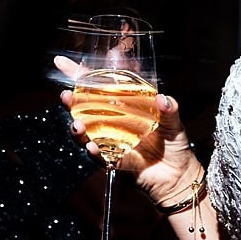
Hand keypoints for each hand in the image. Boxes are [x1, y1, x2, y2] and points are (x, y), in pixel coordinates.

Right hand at [56, 55, 203, 203]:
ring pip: (85, 133)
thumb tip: (163, 99)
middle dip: (70, 101)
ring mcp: (110, 142)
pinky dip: (94, 152)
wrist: (178, 176)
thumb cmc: (174, 145)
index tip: (62, 63)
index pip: (97, 88)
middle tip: (65, 95)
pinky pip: (100, 157)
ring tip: (76, 125)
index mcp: (122, 106)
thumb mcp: (173, 122)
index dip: (79, 75)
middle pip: (83, 109)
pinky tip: (92, 147)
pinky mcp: (114, 160)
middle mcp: (111, 122)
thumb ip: (169, 109)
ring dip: (77, 128)